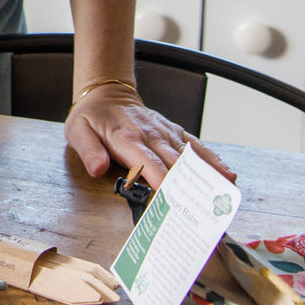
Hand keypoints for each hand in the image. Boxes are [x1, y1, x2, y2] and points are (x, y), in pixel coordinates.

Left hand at [64, 83, 235, 190]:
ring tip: (225, 195)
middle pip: (173, 164)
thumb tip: (97, 168)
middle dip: (188, 187)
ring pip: (189, 156)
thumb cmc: (92, 116)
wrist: (107, 94)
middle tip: (204, 210)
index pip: (147, 162)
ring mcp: (165, 133)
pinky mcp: (174, 132)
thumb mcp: (78, 131)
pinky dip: (211, 160)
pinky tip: (227, 175)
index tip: (173, 199)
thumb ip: (89, 150)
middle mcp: (151, 135)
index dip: (161, 179)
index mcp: (127, 138)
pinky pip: (195, 146)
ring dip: (206, 176)